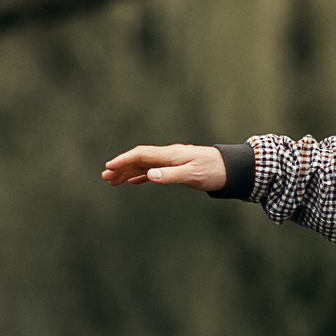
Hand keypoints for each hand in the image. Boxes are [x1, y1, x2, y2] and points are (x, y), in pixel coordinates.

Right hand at [103, 144, 223, 189]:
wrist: (230, 169)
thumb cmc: (213, 171)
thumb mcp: (192, 175)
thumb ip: (170, 175)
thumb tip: (149, 175)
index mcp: (170, 154)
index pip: (141, 155)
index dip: (123, 160)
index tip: (109, 167)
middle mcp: (168, 155)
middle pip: (139, 159)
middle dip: (121, 167)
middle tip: (105, 177)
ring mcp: (172, 161)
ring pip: (145, 165)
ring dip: (128, 172)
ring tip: (113, 181)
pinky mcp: (176, 167)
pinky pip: (154, 170)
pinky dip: (141, 175)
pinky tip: (134, 181)